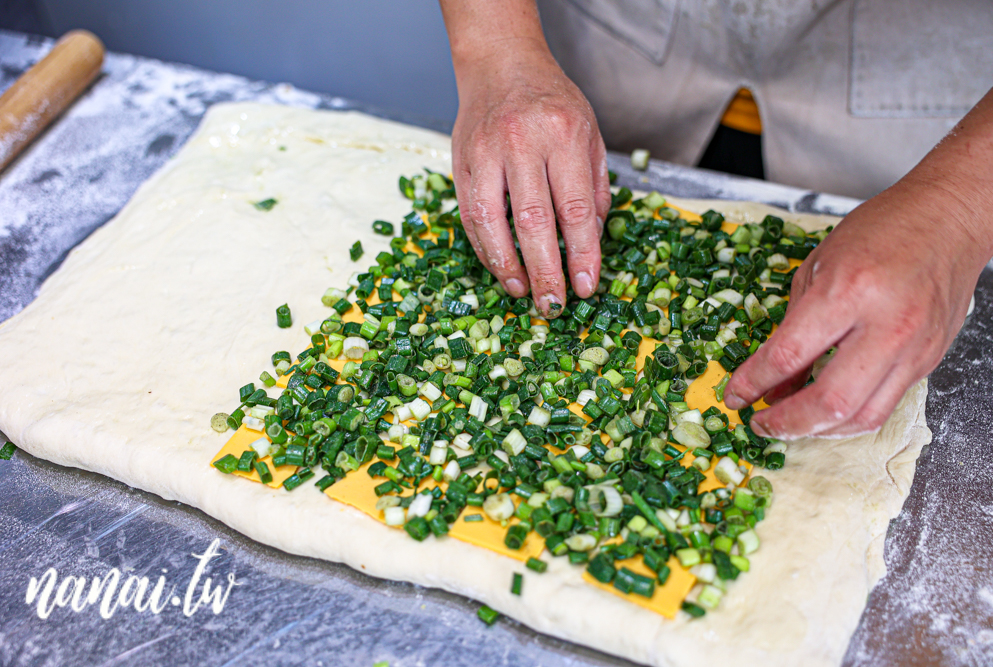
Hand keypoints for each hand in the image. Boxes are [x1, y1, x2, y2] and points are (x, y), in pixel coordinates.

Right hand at [450, 42, 610, 316]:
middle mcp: (523, 143)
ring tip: (524, 294)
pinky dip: (486, 249)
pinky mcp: (462, 163)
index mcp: (564, 134)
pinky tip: (502, 269)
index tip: (587, 287)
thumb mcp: (590, 133)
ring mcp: (487, 153)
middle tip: (555, 305)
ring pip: (493, 222)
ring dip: (509, 267)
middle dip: (546, 271)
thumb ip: (594, 186)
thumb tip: (592, 241)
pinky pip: (471, 216)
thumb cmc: (552, 102)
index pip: (575, 208)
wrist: (500, 64)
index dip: (582, 254)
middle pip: (534, 222)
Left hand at [723, 175, 987, 438]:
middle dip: (787, 424)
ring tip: (789, 424)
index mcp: (847, 291)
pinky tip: (824, 413)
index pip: (788, 354)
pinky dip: (848, 418)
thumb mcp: (817, 268)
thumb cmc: (879, 232)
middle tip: (761, 423)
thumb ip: (791, 329)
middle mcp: (886, 325)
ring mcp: (913, 348)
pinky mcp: (929, 361)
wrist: (949, 219)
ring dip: (818, 431)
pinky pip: (884, 406)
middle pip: (830, 402)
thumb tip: (770, 384)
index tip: (734, 397)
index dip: (752, 382)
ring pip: (861, 417)